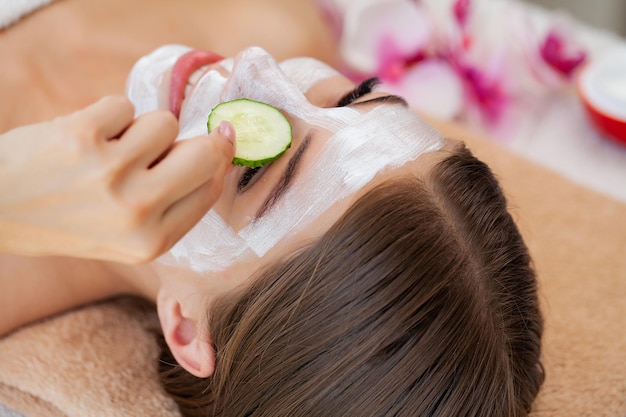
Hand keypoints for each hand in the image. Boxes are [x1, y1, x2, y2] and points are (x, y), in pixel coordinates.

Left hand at [0, 96, 234, 262]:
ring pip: (163, 122)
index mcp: (152, 242)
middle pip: (204, 153)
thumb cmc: (65, 221)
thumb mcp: (125, 236)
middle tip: (167, 144)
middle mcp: (137, 211)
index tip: (218, 141)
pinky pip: (124, 105)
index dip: (216, 161)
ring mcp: (111, 172)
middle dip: (194, 140)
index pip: (210, 189)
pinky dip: (107, 116)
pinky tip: (84, 137)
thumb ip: (173, 203)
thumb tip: (220, 148)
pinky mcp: (83, 136)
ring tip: (109, 149)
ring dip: (140, 129)